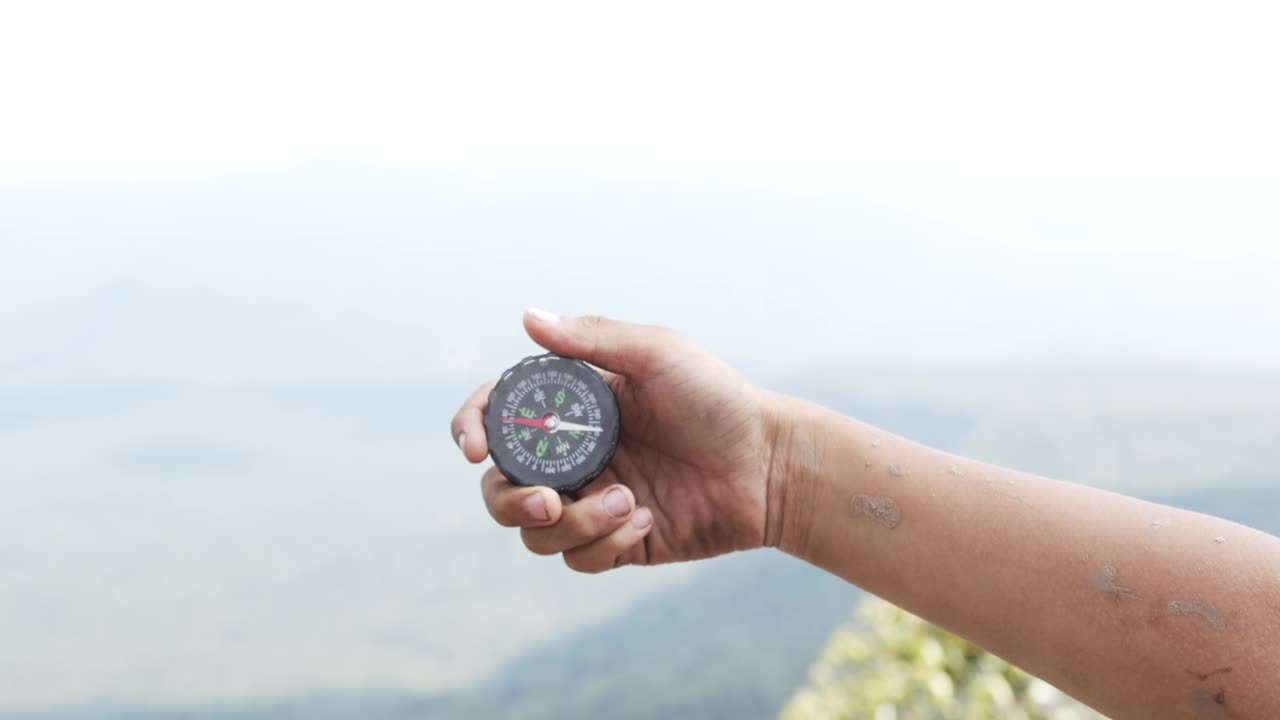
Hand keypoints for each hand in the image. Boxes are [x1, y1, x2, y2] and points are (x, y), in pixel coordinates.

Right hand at [451, 310, 784, 573]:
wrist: (770, 465)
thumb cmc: (718, 399)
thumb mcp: (656, 354)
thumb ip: (592, 338)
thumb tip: (528, 317)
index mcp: (574, 410)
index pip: (500, 417)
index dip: (472, 428)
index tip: (474, 449)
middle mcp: (576, 457)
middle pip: (502, 488)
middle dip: (511, 500)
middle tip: (550, 500)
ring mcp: (594, 502)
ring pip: (536, 532)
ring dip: (574, 524)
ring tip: (626, 502)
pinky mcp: (618, 542)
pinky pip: (580, 558)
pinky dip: (604, 543)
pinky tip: (644, 520)